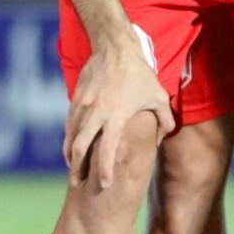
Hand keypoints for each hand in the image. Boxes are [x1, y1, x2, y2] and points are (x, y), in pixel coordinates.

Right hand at [65, 33, 170, 189]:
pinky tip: (71, 147)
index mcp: (116, 116)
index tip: (105, 185)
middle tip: (77, 185)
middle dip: (77, 169)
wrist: (114, 48)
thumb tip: (161, 140)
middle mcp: (96, 113)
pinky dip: (69, 138)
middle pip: (80, 148)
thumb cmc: (139, 74)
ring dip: (70, 156)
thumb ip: (164, 121)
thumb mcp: (159, 96)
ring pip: (71, 137)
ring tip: (73, 170)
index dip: (105, 170)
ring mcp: (83, 106)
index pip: (108, 150)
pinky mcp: (75, 98)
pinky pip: (69, 124)